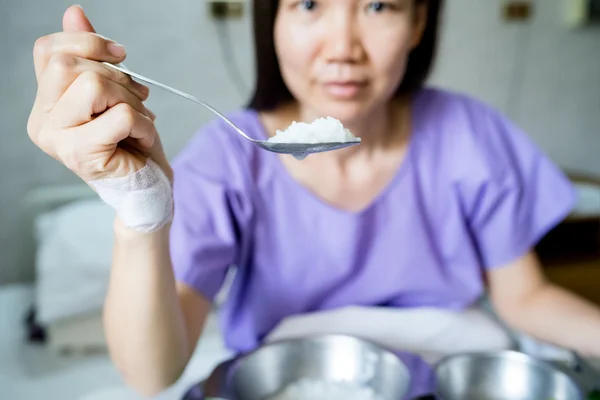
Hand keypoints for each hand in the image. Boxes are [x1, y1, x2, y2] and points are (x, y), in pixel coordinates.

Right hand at [27, 5, 171, 181]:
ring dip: (131, 100)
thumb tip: (74, 12)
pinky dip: (143, 123)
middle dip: (116, 75)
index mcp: (45, 104)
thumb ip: (90, 56)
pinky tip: (143, 138)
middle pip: (69, 65)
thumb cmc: (130, 141)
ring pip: (93, 86)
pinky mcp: (83, 156)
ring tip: (140, 121)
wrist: (146, 184)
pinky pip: (120, 115)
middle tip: (135, 97)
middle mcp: (42, 122)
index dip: (88, 42)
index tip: (120, 55)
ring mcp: (58, 141)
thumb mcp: (114, 93)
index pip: (48, 51)